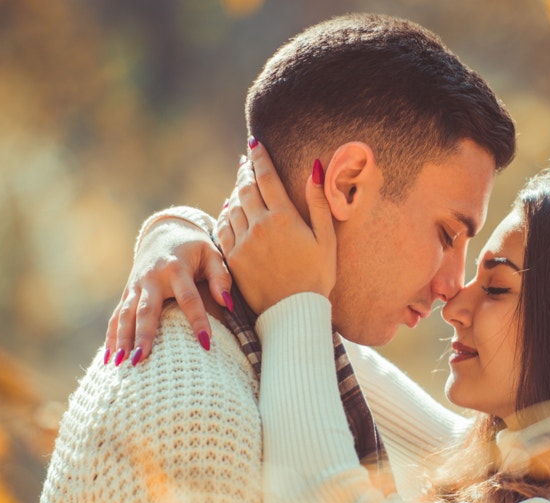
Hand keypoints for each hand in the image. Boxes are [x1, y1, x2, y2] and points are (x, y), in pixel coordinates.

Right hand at [105, 214, 231, 365]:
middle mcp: (152, 278)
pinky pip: (116, 316)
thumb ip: (220, 276)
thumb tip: (228, 303)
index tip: (206, 343)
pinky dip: (111, 337)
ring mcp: (136, 286)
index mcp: (176, 268)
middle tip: (142, 358)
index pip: (188, 298)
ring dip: (122, 339)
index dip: (198, 320)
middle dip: (143, 334)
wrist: (164, 232)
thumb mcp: (211, 253)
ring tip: (121, 364)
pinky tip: (108, 359)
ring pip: (126, 315)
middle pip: (146, 310)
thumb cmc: (194, 248)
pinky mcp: (127, 293)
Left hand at [223, 140, 334, 313]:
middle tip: (246, 161)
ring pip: (233, 205)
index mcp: (284, 217)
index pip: (267, 176)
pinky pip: (224, 228)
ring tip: (241, 183)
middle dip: (245, 171)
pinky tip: (231, 209)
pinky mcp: (232, 259)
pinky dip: (226, 214)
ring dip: (236, 191)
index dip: (260, 157)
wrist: (294, 312)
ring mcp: (243, 242)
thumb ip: (318, 202)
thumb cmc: (317, 276)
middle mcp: (259, 226)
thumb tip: (315, 168)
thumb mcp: (326, 238)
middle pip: (246, 187)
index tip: (255, 143)